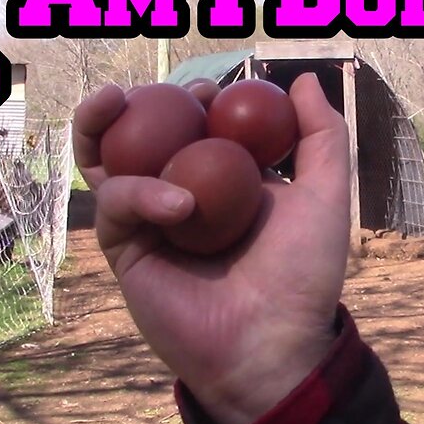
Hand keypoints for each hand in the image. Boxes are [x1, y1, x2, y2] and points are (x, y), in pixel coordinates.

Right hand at [72, 73, 350, 423]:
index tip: (212, 91)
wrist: (271, 344)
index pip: (196, 125)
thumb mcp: (324, 196)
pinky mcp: (127, 251)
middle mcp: (181, 197)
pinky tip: (179, 205)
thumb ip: (320, 135)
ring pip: (108, 163)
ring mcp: (149, 224)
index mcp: (224, 182)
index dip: (195, 100)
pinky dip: (141, 193)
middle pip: (142, 137)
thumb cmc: (302, 276)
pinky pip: (118, 204)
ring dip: (100, 126)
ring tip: (113, 102)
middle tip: (151, 91)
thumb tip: (304, 79)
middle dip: (137, 104)